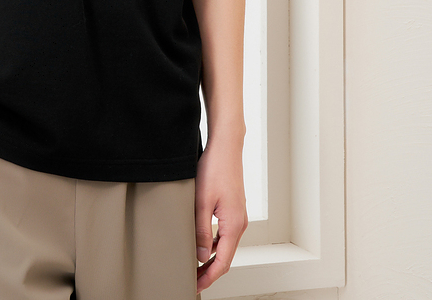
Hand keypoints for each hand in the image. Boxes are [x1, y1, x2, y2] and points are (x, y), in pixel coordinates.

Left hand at [194, 140, 247, 291]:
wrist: (226, 146)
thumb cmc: (215, 168)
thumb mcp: (202, 201)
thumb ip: (201, 230)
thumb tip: (200, 255)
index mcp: (234, 225)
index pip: (222, 262)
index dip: (209, 277)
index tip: (196, 285)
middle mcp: (239, 223)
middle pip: (225, 257)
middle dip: (209, 271)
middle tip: (192, 280)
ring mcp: (238, 216)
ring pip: (225, 246)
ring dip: (211, 258)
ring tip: (194, 265)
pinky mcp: (233, 208)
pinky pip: (224, 234)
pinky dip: (214, 244)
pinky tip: (202, 243)